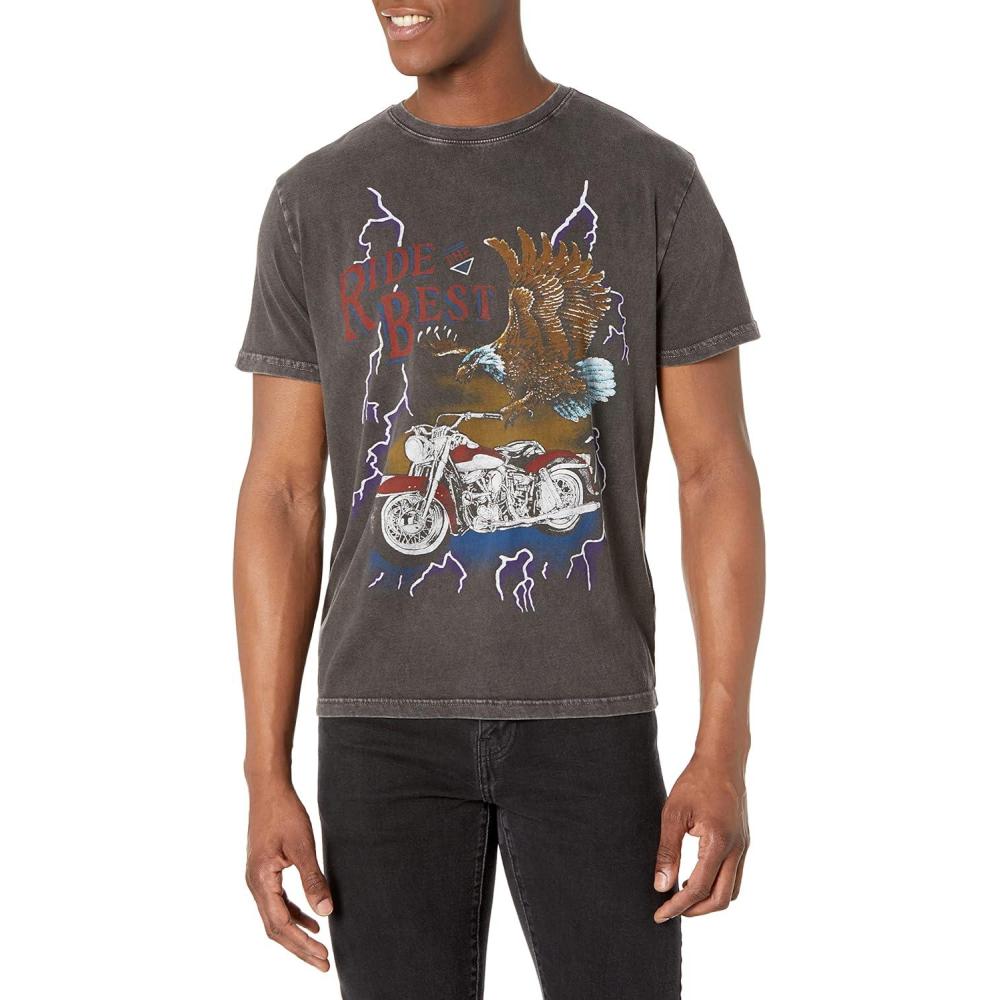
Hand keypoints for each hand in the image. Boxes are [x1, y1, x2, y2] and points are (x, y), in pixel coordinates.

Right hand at [246, 784, 332, 970]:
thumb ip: (313, 879)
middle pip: (276, 928)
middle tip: (323, 964)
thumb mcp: (302, 845)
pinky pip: (277, 903)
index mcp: (261, 880)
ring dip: (297, 934)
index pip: (281, 924)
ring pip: (275, 918)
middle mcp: (254, 884)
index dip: (302, 943)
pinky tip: (311, 920)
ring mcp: (257, 879)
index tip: (323, 957)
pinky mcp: (264, 872)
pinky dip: (294, 915)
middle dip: (299, 948)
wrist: (267, 788)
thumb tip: (326, 911)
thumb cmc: (285, 812)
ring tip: (319, 949)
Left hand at [653, 755, 748, 921]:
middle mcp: (737, 850)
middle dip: (695, 911)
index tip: (659, 914)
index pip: (698, 889)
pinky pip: (734, 875)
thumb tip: (661, 885)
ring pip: (732, 890)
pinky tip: (696, 877)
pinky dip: (717, 885)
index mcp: (719, 843)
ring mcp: (744, 847)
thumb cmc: (695, 782)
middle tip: (670, 909)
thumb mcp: (673, 813)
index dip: (677, 906)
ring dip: (709, 900)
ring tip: (682, 895)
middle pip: (721, 899)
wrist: (722, 760)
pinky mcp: (744, 842)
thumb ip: (668, 851)